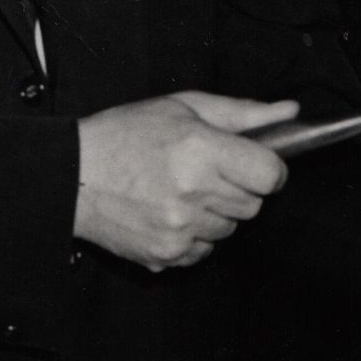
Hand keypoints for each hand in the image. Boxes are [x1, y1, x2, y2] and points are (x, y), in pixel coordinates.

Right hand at [72, 92, 295, 269]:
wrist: (72, 176)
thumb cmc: (125, 135)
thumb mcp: (183, 107)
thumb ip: (241, 113)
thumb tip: (288, 113)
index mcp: (201, 149)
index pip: (271, 174)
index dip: (267, 168)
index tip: (253, 163)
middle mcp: (194, 192)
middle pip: (253, 204)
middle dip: (238, 187)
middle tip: (206, 171)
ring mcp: (179, 228)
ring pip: (230, 228)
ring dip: (216, 212)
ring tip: (181, 190)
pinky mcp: (166, 253)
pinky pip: (204, 251)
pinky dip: (194, 235)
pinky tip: (169, 212)